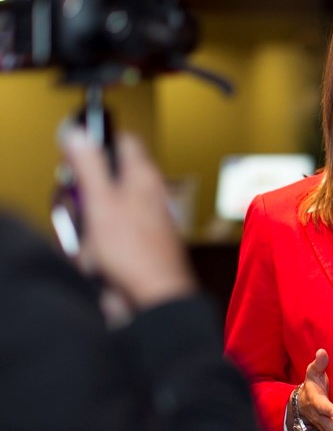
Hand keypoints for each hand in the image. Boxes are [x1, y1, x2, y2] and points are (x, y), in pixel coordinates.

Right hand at [63, 128, 196, 310]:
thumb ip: (90, 166)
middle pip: (109, 179)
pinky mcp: (140, 242)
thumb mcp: (101, 203)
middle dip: (88, 194)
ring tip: (92, 241)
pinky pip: (109, 237)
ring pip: (106, 211)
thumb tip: (79, 135)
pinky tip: (99, 258)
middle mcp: (150, 194)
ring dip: (91, 226)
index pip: (124, 141)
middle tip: (82, 208)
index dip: (98, 144)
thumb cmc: (135, 253)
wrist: (155, 295)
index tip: (79, 156)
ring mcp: (147, 218)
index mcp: (143, 176)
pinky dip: (99, 246)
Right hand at [293, 348, 332, 430]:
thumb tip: (322, 351)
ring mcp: (325, 425)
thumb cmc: (312, 385)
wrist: (303, 402)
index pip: (321, 406)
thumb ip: (319, 363)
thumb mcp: (313, 372)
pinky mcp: (331, 430)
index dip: (328, 409)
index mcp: (316, 400)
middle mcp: (320, 416)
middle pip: (329, 427)